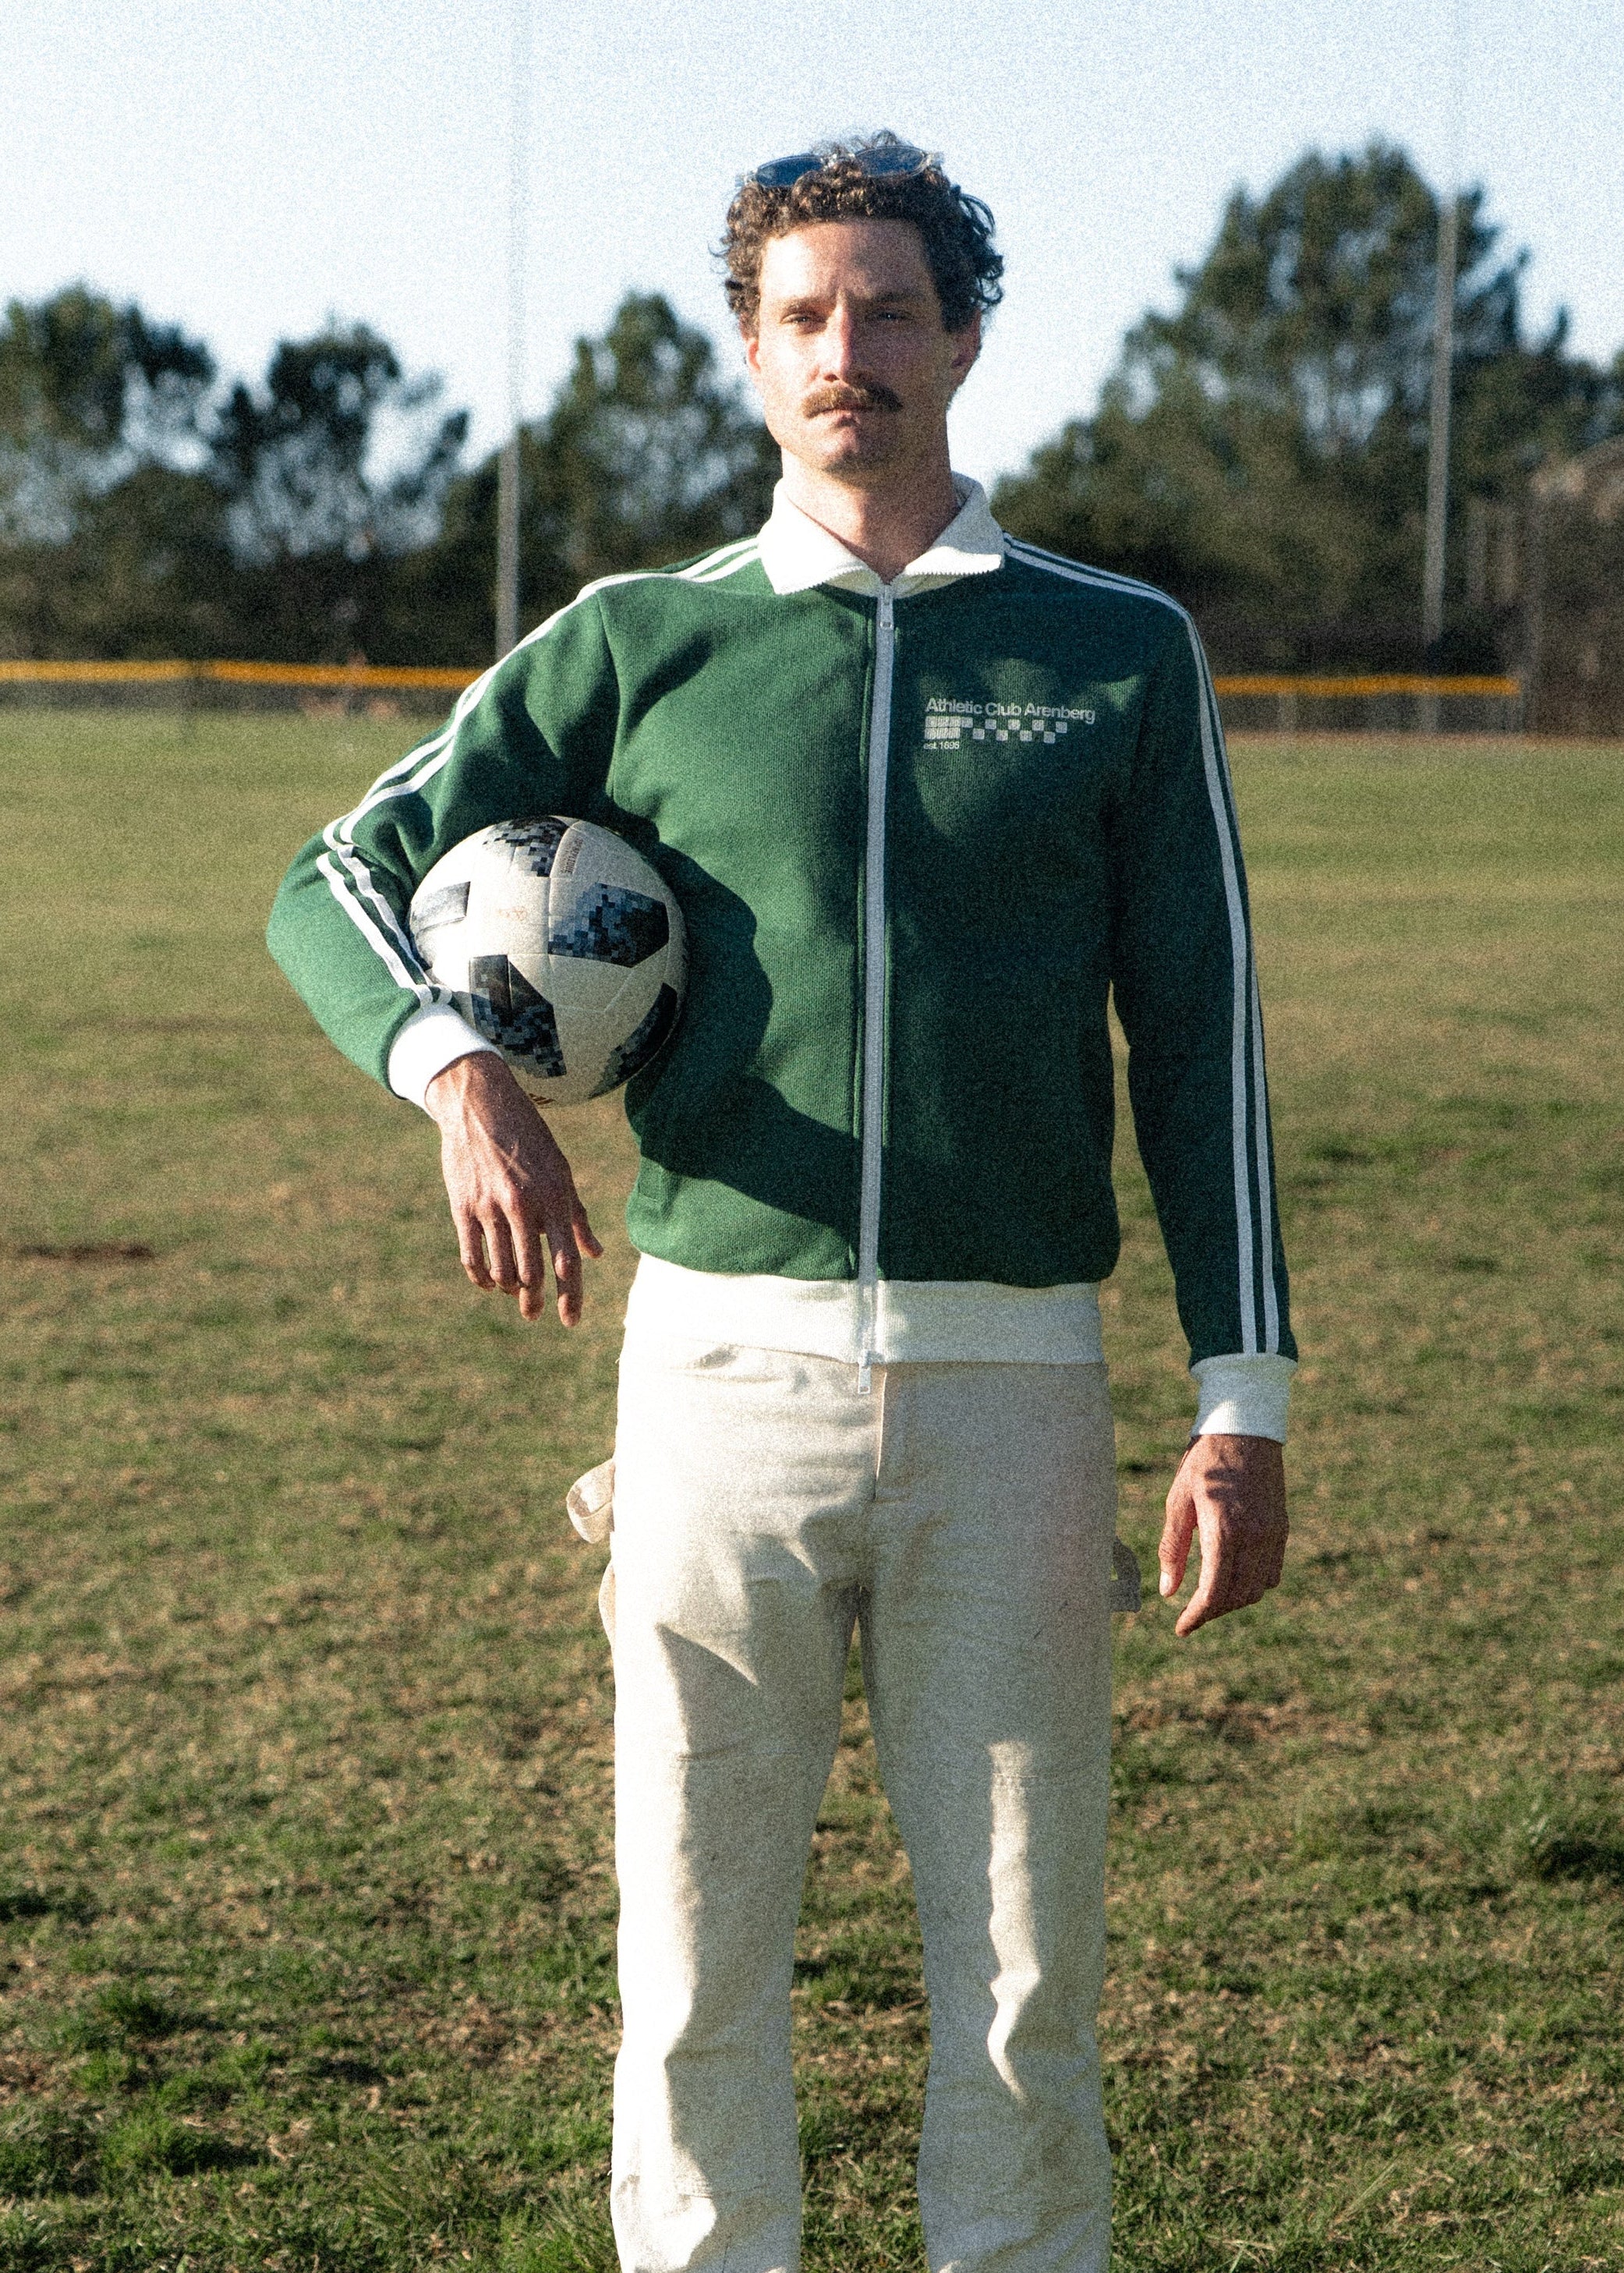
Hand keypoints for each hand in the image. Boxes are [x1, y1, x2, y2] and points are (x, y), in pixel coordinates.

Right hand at [424, 1052, 601, 1325]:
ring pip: (501, 1269)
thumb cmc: (528, 1137)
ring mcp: (490, 1207)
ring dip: (508, 1288)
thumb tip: (595, 1253)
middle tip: (534, 1315)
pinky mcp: (462, 1206)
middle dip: (535, 1300)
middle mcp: (524, 1205)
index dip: (572, 1295)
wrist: (480, 1103)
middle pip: (533, 1272)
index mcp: (555, 1196)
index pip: (568, 1258)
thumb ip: (576, 1214)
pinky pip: (472, 1256)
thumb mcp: (560, 1169)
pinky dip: (481, 1276)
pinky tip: (487, 1282)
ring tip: (513, 1291)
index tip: (571, 1321)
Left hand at [1158, 1434, 1287, 1636]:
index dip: (1196, 1617)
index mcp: (1223, 1532)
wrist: (1245, 1430)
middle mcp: (1254, 1539)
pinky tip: (1234, 1579)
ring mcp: (1272, 1535)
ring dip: (1233, 1601)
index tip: (1181, 1628)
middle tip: (1191, 1613)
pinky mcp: (1282, 1529)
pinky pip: (1272, 1573)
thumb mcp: (1178, 1501)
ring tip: (1209, 1598)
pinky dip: (1254, 1586)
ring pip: (1257, 1590)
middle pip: (1236, 1597)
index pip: (1213, 1594)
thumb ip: (1172, 1548)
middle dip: (1212, 1612)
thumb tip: (1167, 1592)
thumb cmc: (1203, 1464)